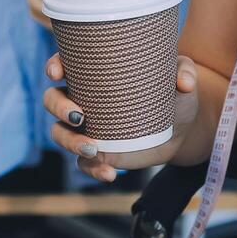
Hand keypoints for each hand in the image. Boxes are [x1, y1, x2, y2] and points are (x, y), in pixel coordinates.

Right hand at [43, 54, 199, 181]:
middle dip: (59, 108)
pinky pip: (83, 163)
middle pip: (52, 100)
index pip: (65, 64)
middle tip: (80, 117)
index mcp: (94, 73)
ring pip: (60, 133)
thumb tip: (184, 82)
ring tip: (93, 149)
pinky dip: (92, 169)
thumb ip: (183, 71)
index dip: (54, 66)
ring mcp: (87, 128)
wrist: (182, 130)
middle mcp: (83, 99)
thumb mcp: (181, 76)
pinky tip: (110, 173)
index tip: (57, 73)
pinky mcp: (98, 153)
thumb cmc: (174, 94)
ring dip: (70, 142)